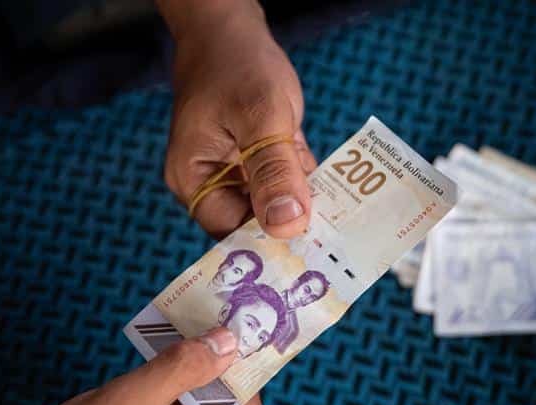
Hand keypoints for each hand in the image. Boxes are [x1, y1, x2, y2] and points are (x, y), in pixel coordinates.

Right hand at [159, 1, 317, 238]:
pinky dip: (307, 183)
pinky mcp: (257, 161)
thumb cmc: (237, 63)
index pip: (231, 232)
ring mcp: (235, 172)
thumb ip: (274, 171)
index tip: (311, 246)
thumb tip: (287, 227)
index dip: (268, 240)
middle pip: (253, 223)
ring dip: (306, 205)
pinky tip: (334, 186)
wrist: (231, 28)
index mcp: (193, 179)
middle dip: (293, 223)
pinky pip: (284, 184)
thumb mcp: (261, 116)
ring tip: (342, 214)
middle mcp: (211, 182)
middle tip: (337, 233)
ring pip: (274, 205)